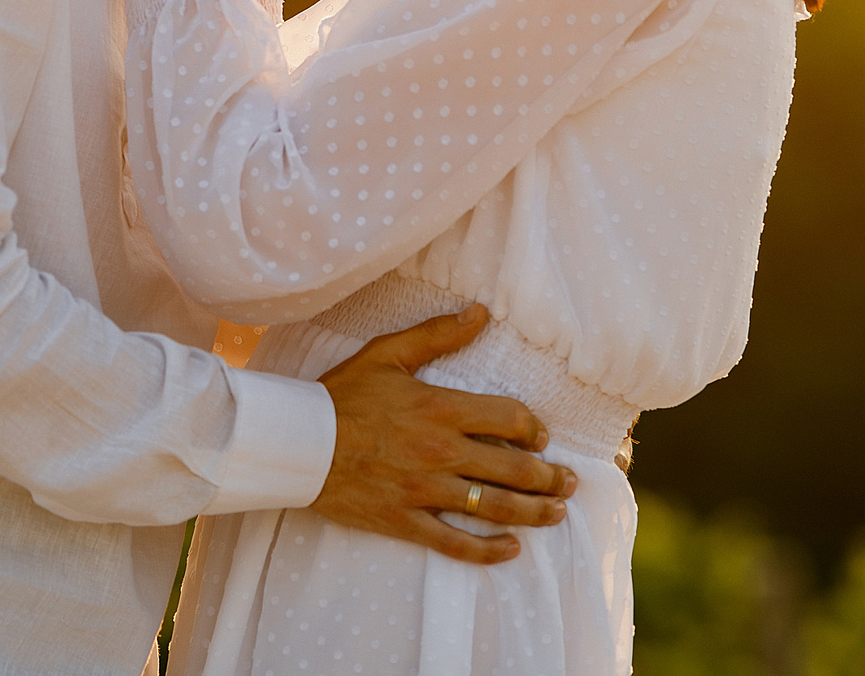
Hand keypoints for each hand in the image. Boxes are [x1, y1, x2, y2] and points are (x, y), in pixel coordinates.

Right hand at [311, 305, 578, 563]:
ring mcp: (425, 492)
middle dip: (550, 478)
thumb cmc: (341, 395)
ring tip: (556, 513)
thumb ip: (436, 334)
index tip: (542, 437)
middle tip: (568, 481)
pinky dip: (487, 551)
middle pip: (514, 470)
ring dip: (534, 513)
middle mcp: (441, 453)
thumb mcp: (386, 354)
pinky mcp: (405, 521)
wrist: (296, 443)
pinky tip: (510, 550)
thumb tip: (480, 313)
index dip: (535, 430)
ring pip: (494, 509)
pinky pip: (455, 544)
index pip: (510, 421)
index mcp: (441, 409)